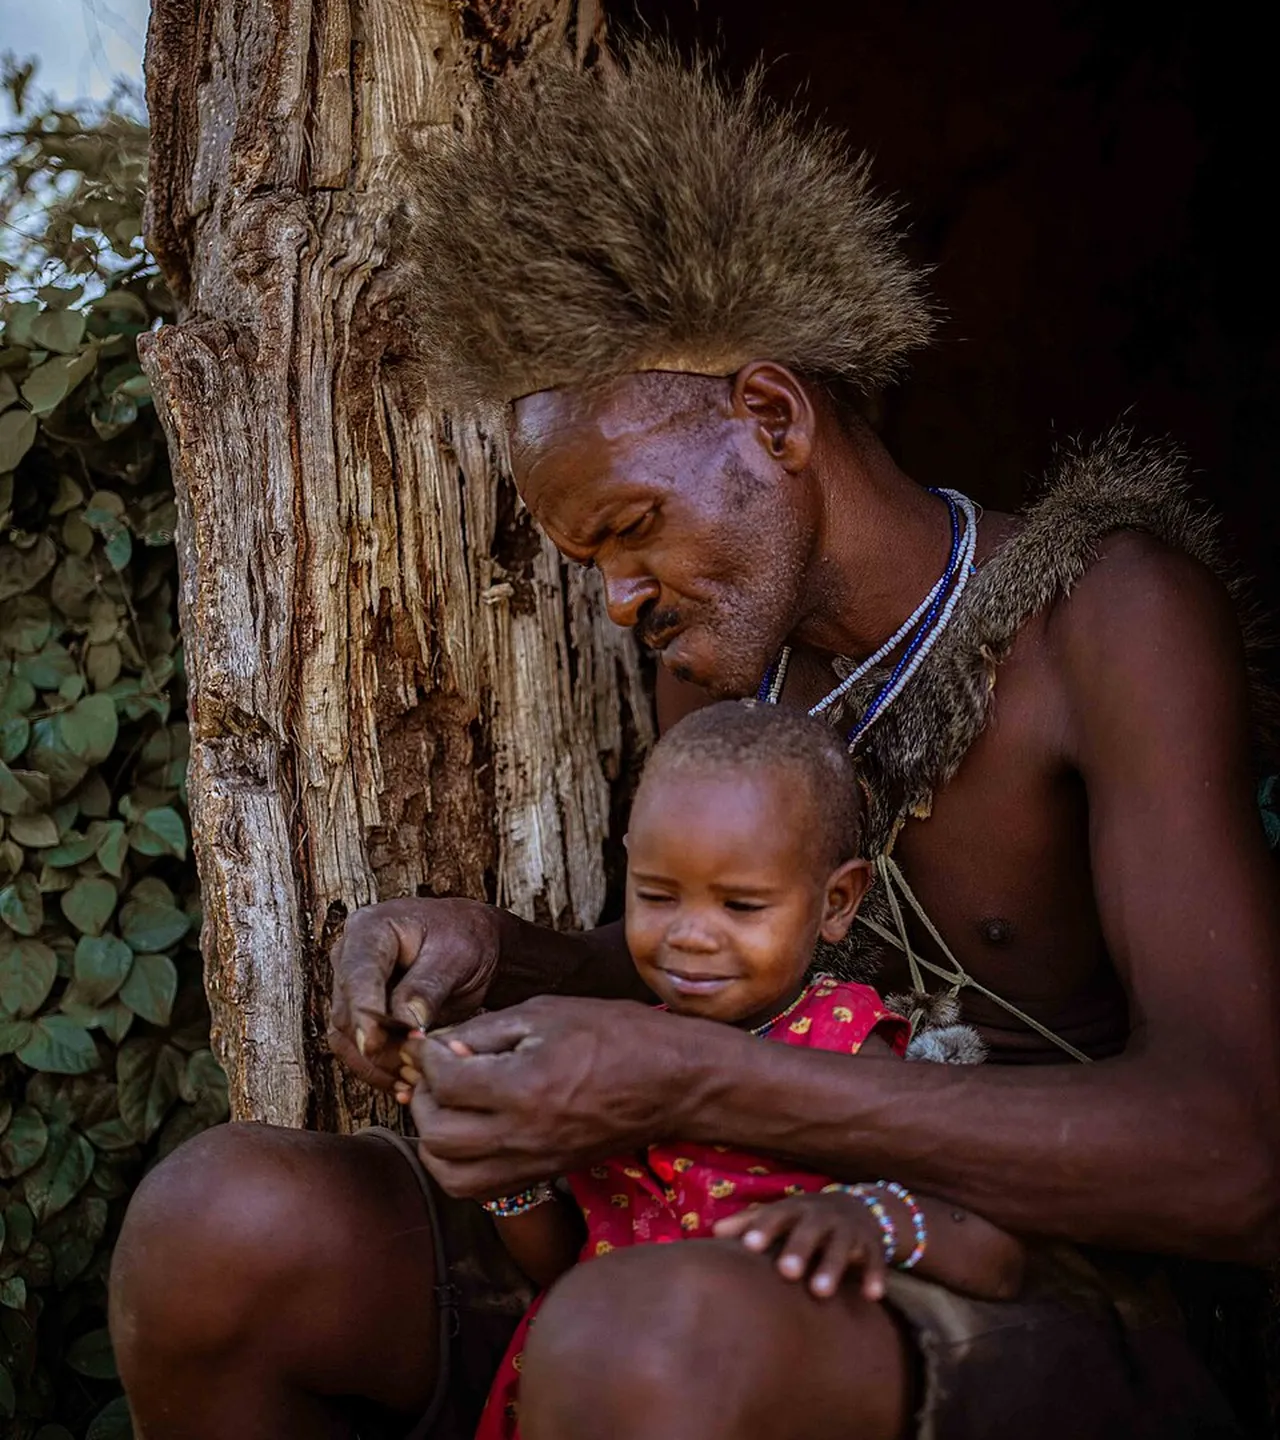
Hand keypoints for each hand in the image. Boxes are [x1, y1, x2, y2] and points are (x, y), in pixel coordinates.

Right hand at [327, 897, 502, 1089]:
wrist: (474, 943)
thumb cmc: (466, 938)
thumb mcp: (455, 957)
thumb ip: (426, 989)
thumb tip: (404, 1026)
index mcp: (371, 929)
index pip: (358, 974)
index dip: (363, 1012)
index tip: (373, 1043)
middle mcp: (351, 956)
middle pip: (347, 1011)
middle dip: (376, 1046)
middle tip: (412, 1068)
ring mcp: (351, 985)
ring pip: (346, 1036)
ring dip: (374, 1064)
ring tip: (411, 1081)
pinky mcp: (359, 1012)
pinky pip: (355, 1047)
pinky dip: (376, 1068)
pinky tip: (402, 1083)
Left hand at [402, 996, 724, 1197]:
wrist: (671, 1082)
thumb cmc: (616, 1035)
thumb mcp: (546, 1013)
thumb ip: (485, 1032)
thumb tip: (440, 1047)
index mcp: (524, 1086)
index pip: (445, 1080)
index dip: (429, 1055)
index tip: (433, 1040)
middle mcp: (522, 1134)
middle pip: (436, 1132)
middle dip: (422, 1097)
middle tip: (435, 1071)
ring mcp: (532, 1162)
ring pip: (448, 1171)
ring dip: (433, 1137)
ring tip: (445, 1103)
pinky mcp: (540, 1175)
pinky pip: (476, 1189)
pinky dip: (456, 1164)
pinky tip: (466, 1132)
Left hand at [714, 1192, 892, 1300]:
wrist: (858, 1206)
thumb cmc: (804, 1218)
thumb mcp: (780, 1215)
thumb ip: (749, 1223)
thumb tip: (713, 1232)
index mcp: (795, 1209)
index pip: (777, 1215)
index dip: (764, 1228)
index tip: (749, 1246)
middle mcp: (821, 1216)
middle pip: (810, 1229)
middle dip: (799, 1248)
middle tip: (786, 1272)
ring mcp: (848, 1230)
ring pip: (841, 1245)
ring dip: (832, 1266)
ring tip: (820, 1292)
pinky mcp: (872, 1245)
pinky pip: (875, 1260)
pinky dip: (874, 1275)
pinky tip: (872, 1296)